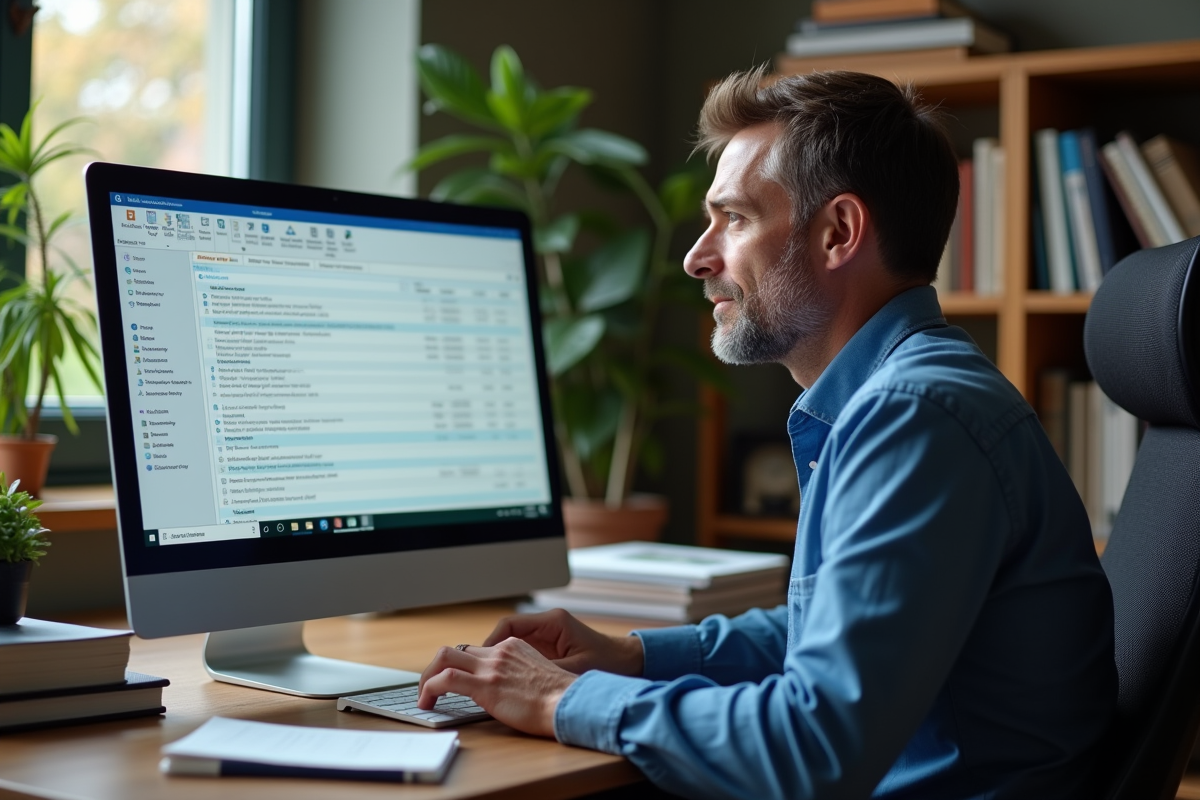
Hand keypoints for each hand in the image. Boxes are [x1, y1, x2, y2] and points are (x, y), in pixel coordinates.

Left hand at [417, 638, 574, 736]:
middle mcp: (500, 652)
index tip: (454, 680)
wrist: (569, 702)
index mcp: (514, 648)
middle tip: (431, 686)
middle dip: (438, 667)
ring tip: (424, 695)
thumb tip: (505, 692)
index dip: (461, 667)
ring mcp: (491, 667)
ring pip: (445, 657)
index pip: (477, 651)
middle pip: (457, 650)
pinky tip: (426, 702)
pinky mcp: (485, 685)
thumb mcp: (538, 678)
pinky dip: (429, 689)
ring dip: (428, 676)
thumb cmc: (561, 699)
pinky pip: (445, 679)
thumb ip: (519, 676)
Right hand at [483, 608, 643, 675]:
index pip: (510, 624)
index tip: (481, 659)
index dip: (492, 641)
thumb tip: (519, 682)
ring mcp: (547, 637)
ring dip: (500, 660)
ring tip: (486, 678)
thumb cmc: (608, 662)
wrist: (628, 663)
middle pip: (507, 634)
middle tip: (476, 670)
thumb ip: (548, 672)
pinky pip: (522, 653)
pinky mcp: (549, 649)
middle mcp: (547, 626)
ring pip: (512, 644)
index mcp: (553, 622)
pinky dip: (512, 666)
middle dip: (491, 651)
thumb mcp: (576, 669)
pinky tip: (505, 682)